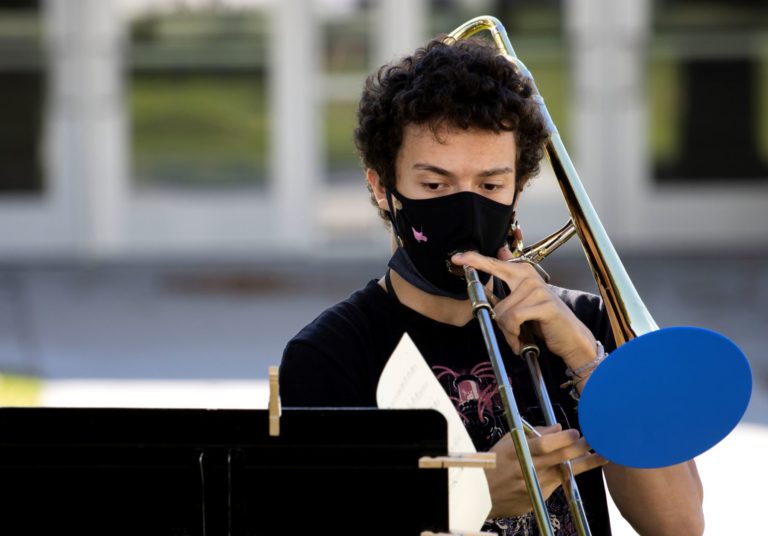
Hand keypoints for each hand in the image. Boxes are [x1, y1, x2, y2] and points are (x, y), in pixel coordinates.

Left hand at [451, 249, 596, 368]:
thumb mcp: (520, 303)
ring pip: (503, 312)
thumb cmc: (544, 320)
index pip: (493, 264)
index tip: (458, 258)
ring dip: (508, 331)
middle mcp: (529, 277)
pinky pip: (514, 318)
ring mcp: (537, 289)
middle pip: (494, 294)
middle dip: (496, 317)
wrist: (570, 337)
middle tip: (508, 330)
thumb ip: (504, 287)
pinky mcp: (544, 305)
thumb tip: (492, 269)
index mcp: (522, 272)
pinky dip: (514, 333)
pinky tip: (522, 339)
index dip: (473, 260)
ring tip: (519, 336)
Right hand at [486, 424, 606, 517]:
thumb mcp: (507, 441)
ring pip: (564, 474)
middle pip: (561, 459)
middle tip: (595, 442)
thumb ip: (533, 433)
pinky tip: (567, 470)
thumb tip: (557, 428)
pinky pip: (555, 485)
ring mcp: (534, 486)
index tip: (576, 433)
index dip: (564, 438)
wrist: (482, 494)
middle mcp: (528, 469)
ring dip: (583, 465)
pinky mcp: (538, 499)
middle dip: (581, 449)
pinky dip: (562, 477)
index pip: (546, 444)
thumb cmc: (494, 462)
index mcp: (518, 451)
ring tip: (600, 457)